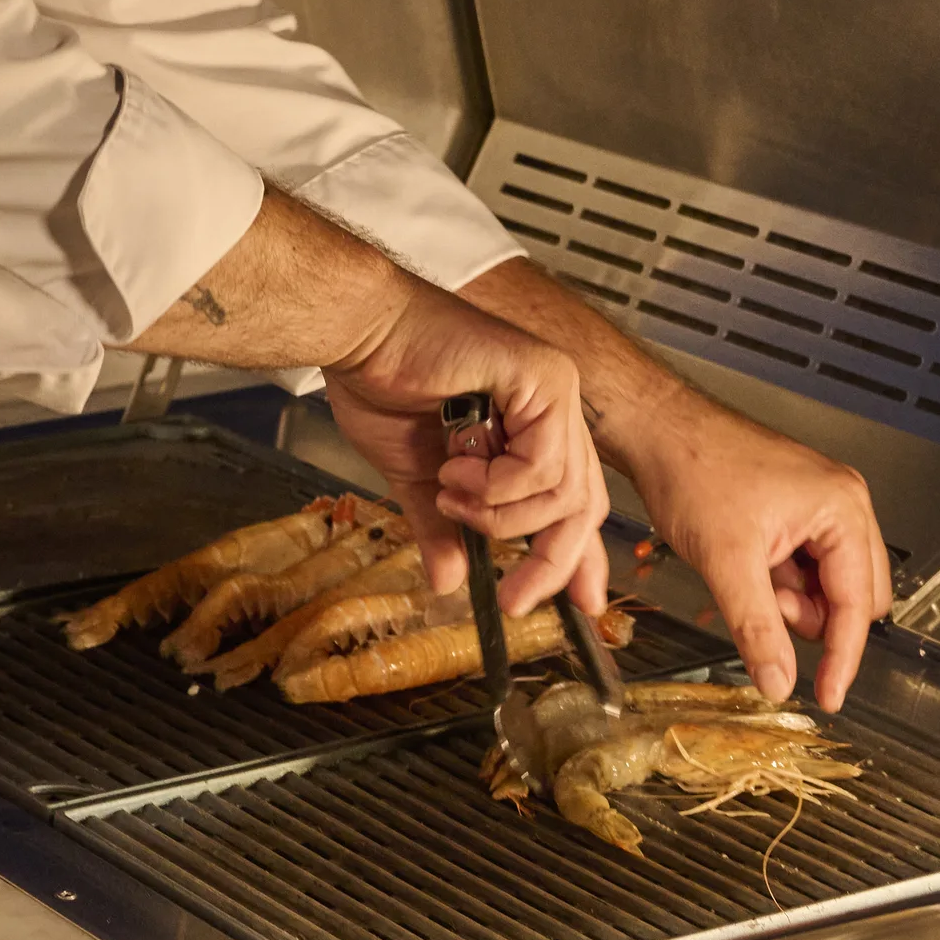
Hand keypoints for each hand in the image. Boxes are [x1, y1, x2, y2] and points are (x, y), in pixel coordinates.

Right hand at [320, 283, 610, 616]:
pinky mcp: (543, 377)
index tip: (580, 605)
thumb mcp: (418, 474)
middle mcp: (556, 403)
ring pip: (564, 493)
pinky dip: (495, 486)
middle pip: (582, 505)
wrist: (358, 335)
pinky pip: (542, 466)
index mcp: (533, 423)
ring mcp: (555, 387)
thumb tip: (449, 581)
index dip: (578, 558)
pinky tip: (455, 467)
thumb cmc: (382, 381)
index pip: (576, 500)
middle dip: (547, 560)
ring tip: (449, 495)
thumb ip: (443, 527)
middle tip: (510, 597)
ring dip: (499, 514)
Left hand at [627, 392, 892, 710]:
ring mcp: (821, 505)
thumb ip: (757, 629)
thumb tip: (779, 681)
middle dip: (811, 616)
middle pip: (855, 597)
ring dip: (793, 599)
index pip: (858, 604)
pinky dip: (781, 581)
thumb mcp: (725, 561)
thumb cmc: (692, 466)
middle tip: (764, 601)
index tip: (828, 695)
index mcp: (841, 508)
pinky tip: (748, 565)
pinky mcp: (798, 510)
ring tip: (749, 575)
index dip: (842, 657)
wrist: (658, 428)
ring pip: (829, 585)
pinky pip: (807, 566)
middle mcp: (842, 502)